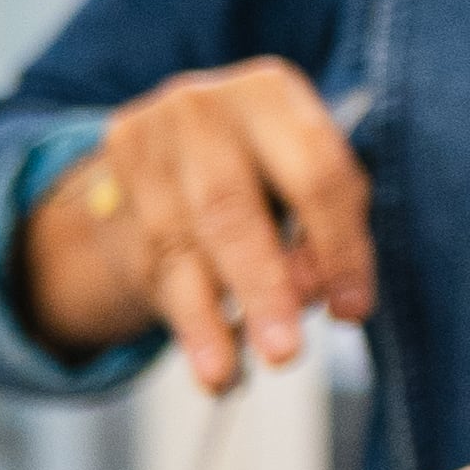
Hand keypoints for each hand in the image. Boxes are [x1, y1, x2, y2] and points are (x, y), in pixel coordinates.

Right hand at [21, 61, 371, 394]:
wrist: (181, 142)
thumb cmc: (272, 168)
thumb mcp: (308, 184)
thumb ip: (320, 232)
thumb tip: (312, 293)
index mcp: (275, 93)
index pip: (315, 175)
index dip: (338, 247)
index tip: (351, 312)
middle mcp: (206, 106)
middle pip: (233, 207)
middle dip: (261, 286)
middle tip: (285, 353)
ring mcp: (152, 140)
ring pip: (181, 244)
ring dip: (211, 320)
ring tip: (230, 375)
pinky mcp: (117, 178)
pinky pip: (154, 263)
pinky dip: (189, 323)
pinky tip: (210, 368)